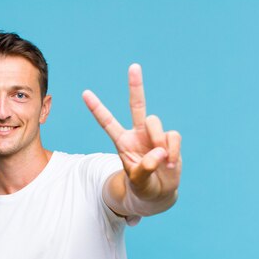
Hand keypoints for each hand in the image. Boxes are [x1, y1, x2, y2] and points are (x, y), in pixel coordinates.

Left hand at [82, 64, 181, 200]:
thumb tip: (159, 152)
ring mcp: (154, 135)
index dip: (97, 108)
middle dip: (136, 85)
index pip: (107, 122)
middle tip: (134, 66)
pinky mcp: (170, 139)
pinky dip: (173, 151)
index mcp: (122, 141)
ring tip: (160, 160)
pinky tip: (170, 163)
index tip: (85, 93)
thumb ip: (145, 168)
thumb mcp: (138, 182)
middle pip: (137, 105)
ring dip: (156, 139)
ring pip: (154, 122)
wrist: (160, 192)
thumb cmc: (143, 186)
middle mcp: (138, 133)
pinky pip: (173, 137)